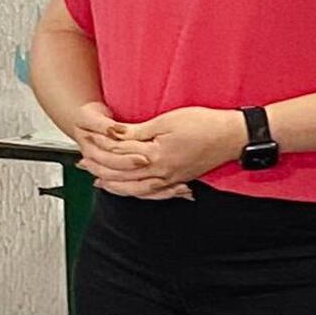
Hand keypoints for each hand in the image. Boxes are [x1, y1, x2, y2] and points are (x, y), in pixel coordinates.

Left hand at [97, 105, 248, 189]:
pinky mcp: (178, 180)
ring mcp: (170, 179)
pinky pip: (151, 194)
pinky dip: (136, 194)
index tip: (86, 138)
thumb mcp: (167, 120)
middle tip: (83, 163)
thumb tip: (114, 134)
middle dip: (99, 169)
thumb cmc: (205, 125)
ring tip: (98, 181)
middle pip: (121, 175)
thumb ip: (137, 131)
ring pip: (134, 189)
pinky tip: (130, 191)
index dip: (100, 146)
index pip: (119, 154)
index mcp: (156, 156)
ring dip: (114, 185)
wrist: (233, 137)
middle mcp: (161, 173)